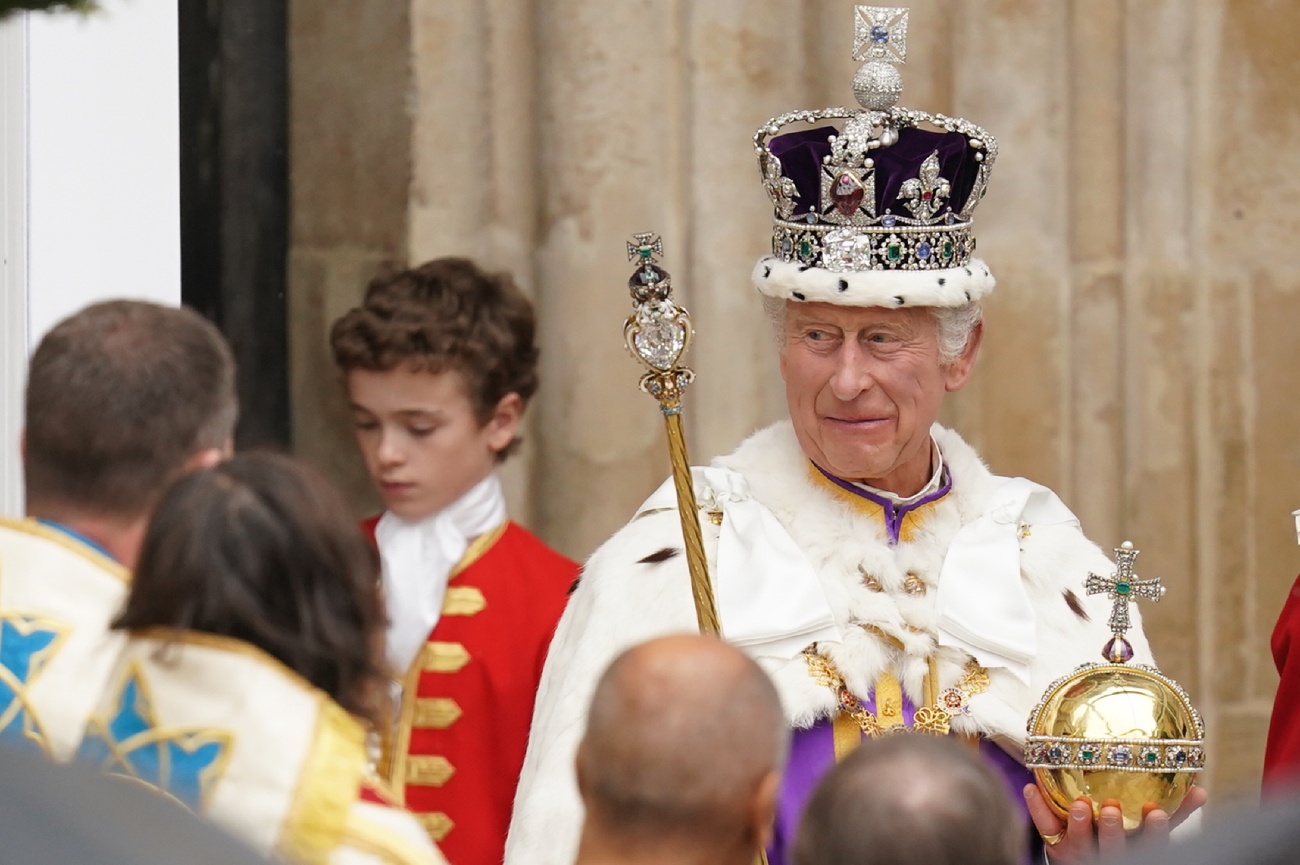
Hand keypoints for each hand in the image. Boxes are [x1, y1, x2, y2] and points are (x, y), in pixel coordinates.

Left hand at [1022, 783, 1206, 861]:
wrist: (1088, 862)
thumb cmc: (1127, 841)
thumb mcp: (1150, 833)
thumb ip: (1176, 813)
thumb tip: (1200, 791)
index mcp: (1134, 851)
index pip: (1148, 846)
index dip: (1153, 832)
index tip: (1156, 813)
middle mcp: (1107, 855)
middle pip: (1111, 848)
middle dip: (1113, 830)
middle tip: (1112, 810)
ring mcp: (1079, 852)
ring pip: (1078, 842)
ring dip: (1077, 823)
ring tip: (1080, 804)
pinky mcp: (1056, 845)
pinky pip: (1044, 827)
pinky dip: (1037, 807)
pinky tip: (1032, 787)